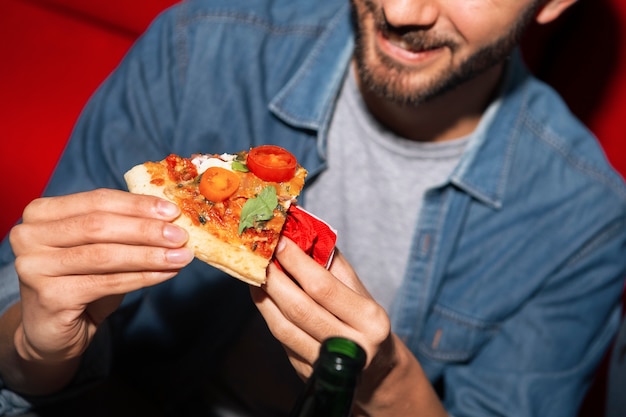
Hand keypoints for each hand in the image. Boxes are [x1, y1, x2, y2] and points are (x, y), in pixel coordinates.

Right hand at [9, 189, 192, 364]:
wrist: (52, 331)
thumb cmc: (80, 281)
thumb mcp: (99, 247)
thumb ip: (124, 228)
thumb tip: (171, 218)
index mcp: (42, 212)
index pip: (97, 200)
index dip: (137, 205)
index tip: (172, 211)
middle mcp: (30, 235)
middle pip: (99, 226)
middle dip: (146, 230)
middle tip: (181, 235)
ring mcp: (34, 266)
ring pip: (104, 255)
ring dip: (149, 255)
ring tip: (181, 256)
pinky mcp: (49, 296)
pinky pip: (106, 283)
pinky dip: (141, 277)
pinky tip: (165, 274)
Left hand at [250, 238, 394, 402]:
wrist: (377, 372)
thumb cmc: (365, 322)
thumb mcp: (360, 293)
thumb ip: (333, 265)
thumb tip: (302, 234)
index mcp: (370, 320)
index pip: (324, 287)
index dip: (297, 263)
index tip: (280, 242)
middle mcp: (352, 347)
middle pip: (299, 309)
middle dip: (274, 280)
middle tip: (258, 257)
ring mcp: (329, 367)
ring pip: (284, 329)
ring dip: (264, 299)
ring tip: (254, 276)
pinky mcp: (310, 377)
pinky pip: (283, 342)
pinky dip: (269, 317)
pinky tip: (263, 299)